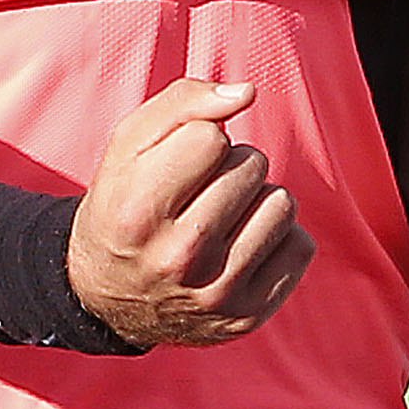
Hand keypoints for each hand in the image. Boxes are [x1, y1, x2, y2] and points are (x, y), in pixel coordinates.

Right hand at [68, 77, 313, 348]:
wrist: (108, 296)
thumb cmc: (124, 204)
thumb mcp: (128, 146)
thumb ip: (182, 103)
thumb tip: (247, 92)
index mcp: (139, 212)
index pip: (211, 137)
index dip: (199, 140)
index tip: (178, 165)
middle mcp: (179, 258)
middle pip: (252, 165)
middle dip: (232, 165)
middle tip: (201, 193)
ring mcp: (217, 293)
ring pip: (283, 203)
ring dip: (259, 200)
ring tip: (224, 218)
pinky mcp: (248, 316)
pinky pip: (300, 245)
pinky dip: (277, 238)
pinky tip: (241, 247)